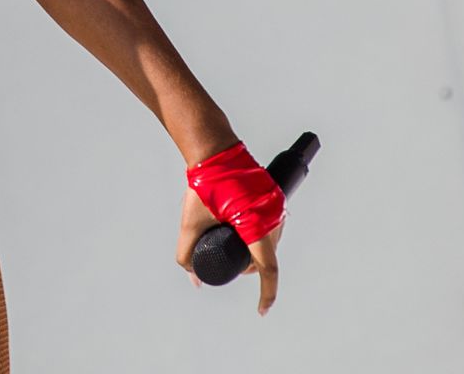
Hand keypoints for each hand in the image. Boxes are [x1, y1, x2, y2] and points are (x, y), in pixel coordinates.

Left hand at [175, 186, 283, 315]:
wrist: (215, 153)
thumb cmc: (203, 187)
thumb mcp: (190, 224)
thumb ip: (186, 254)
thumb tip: (193, 278)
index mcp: (257, 227)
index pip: (268, 269)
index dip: (266, 294)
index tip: (261, 310)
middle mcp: (273, 219)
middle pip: (268, 258)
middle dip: (251, 270)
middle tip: (231, 268)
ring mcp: (277, 208)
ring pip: (271, 243)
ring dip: (257, 253)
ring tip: (236, 251)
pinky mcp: (276, 199)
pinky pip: (273, 227)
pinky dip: (261, 237)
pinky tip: (248, 239)